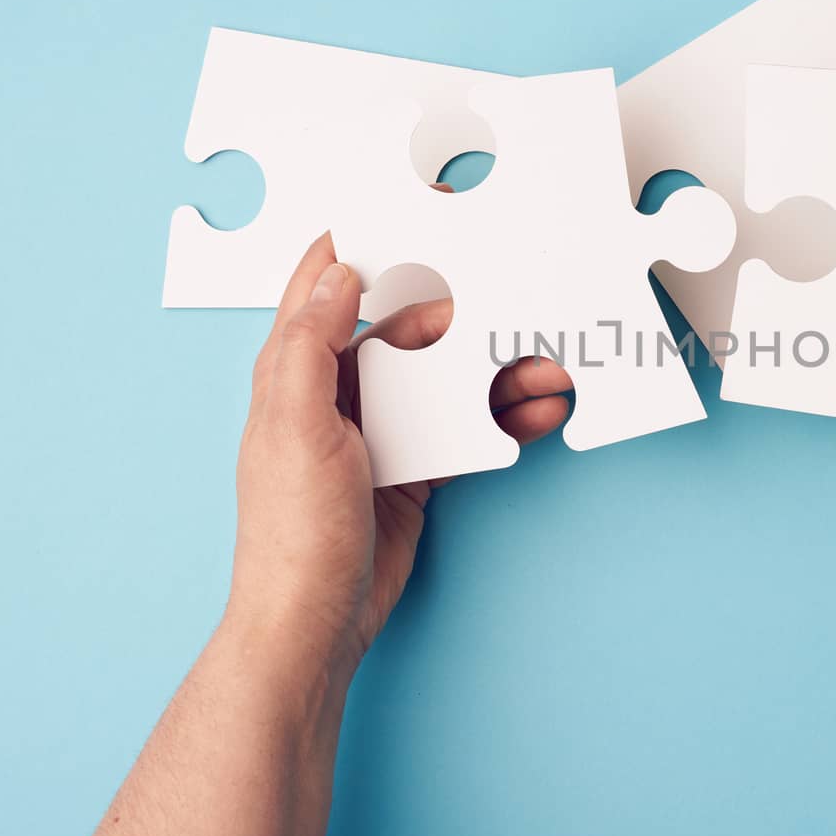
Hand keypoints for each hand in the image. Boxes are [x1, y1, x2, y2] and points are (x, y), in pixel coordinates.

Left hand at [229, 233, 573, 670]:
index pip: (319, 295)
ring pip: (443, 382)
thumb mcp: (295, 424)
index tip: (397, 214)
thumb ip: (310, 345)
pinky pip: (464, 430)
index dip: (352, 253)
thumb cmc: (293, 530)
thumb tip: (337, 275)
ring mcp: (377, 436)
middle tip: (506, 288)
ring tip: (541, 359)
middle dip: (457, 314)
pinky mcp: (412, 472)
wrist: (318, 621)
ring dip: (492, 369)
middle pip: (403, 335)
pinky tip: (537, 410)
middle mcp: (336, 399)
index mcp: (294, 377)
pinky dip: (501, 419)